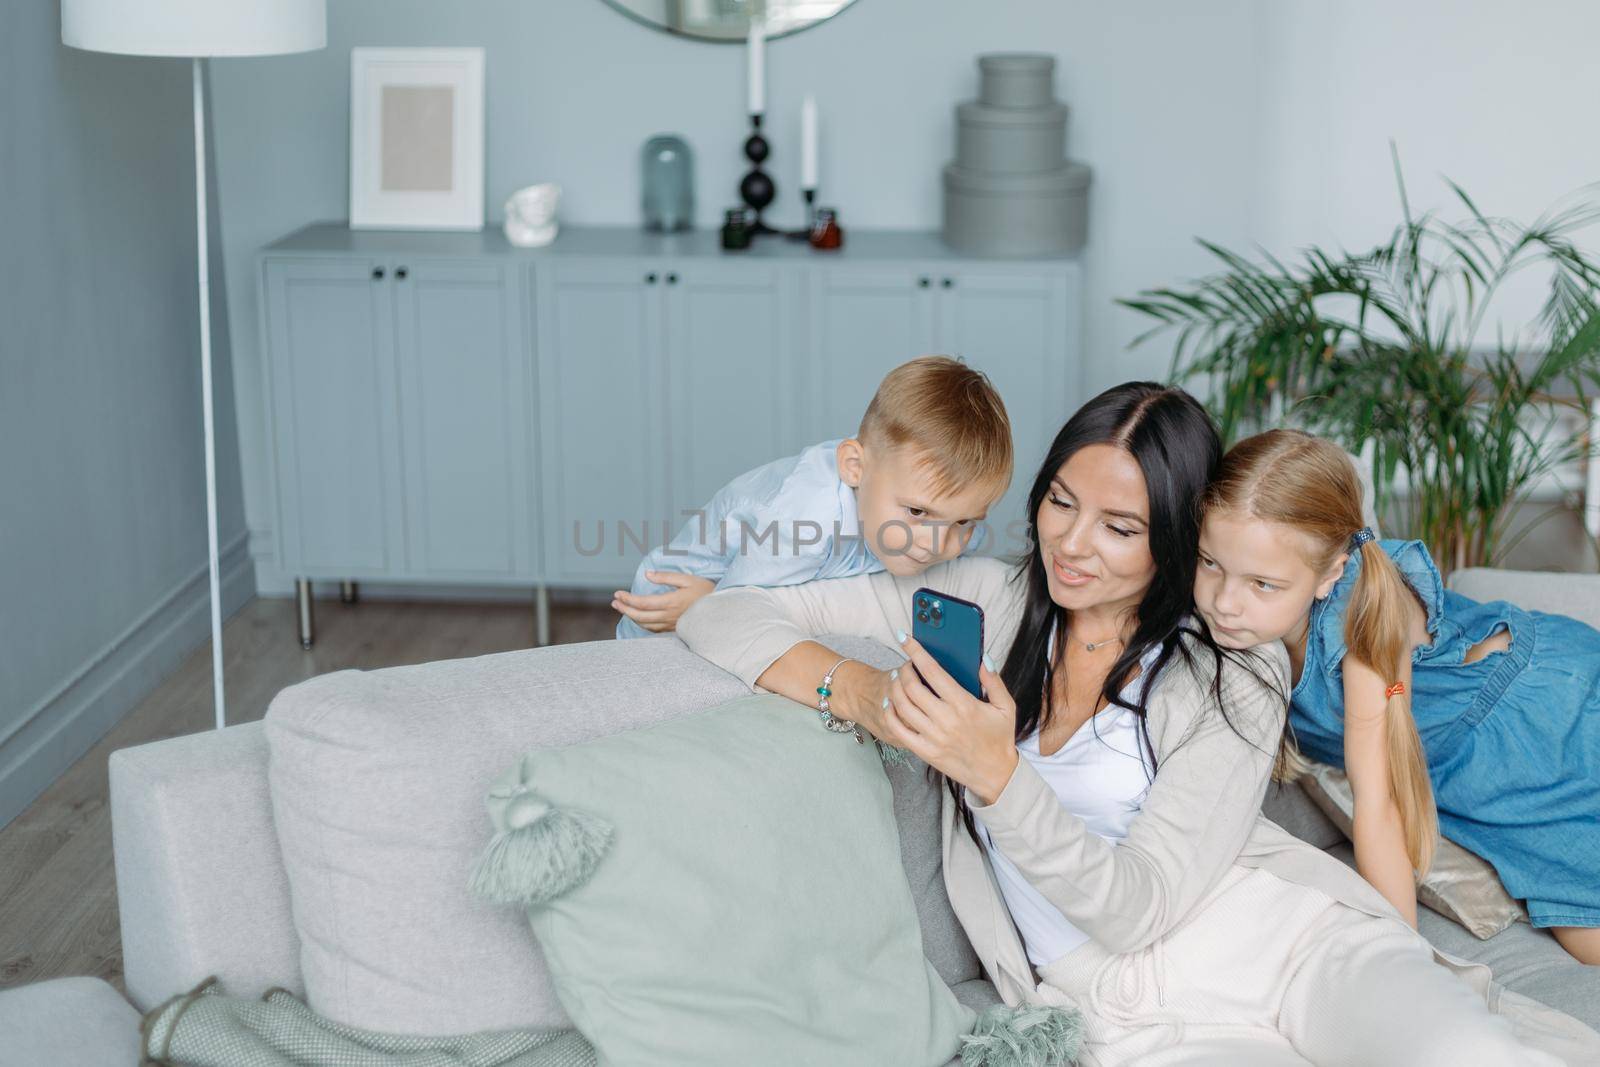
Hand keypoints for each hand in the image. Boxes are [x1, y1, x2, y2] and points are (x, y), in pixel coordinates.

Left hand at [611, 572, 715, 632]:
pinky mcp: (675, 629)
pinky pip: (654, 630)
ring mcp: (672, 625)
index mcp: (671, 602)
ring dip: (631, 617)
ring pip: (646, 625)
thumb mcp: (687, 579)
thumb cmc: (706, 592)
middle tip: (615, 602)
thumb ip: (666, 577)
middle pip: (640, 616)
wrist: (721, 610)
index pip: (643, 603)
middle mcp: (669, 616)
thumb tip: (647, 575)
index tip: (617, 593)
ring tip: (622, 609)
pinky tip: (638, 618)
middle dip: (625, 609)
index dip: (628, 599)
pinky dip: (643, 624)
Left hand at [882, 634, 1018, 803]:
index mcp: (964, 705)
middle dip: (904, 669)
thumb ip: (993, 680)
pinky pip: (899, 730)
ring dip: (895, 687)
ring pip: (902, 705)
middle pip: (912, 686)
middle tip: (906, 663)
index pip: (933, 671)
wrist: (996, 776)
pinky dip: (891, 713)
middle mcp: (946, 720)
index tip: (905, 638)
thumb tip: (982, 657)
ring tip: (898, 679)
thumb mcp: (1006, 706)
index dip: (916, 651)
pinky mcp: (925, 752)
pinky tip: (892, 703)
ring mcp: (933, 737)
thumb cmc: (1000, 738)